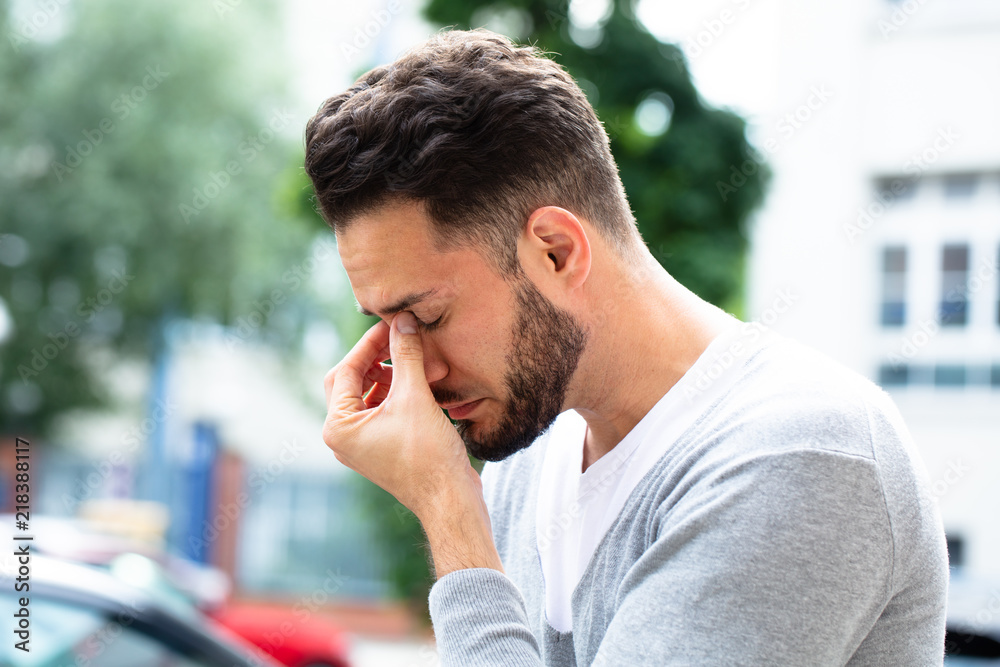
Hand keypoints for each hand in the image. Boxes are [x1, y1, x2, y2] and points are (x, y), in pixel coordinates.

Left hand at [322, 311, 479, 521]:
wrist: (451, 499)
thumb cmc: (428, 455)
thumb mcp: (415, 396)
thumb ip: (405, 354)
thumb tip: (402, 319)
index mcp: (339, 427)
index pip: (346, 370)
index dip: (369, 343)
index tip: (392, 324)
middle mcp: (343, 437)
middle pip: (353, 380)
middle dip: (378, 357)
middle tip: (401, 337)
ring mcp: (362, 443)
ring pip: (369, 393)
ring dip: (392, 373)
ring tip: (418, 359)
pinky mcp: (381, 446)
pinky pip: (383, 409)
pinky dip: (399, 391)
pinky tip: (422, 380)